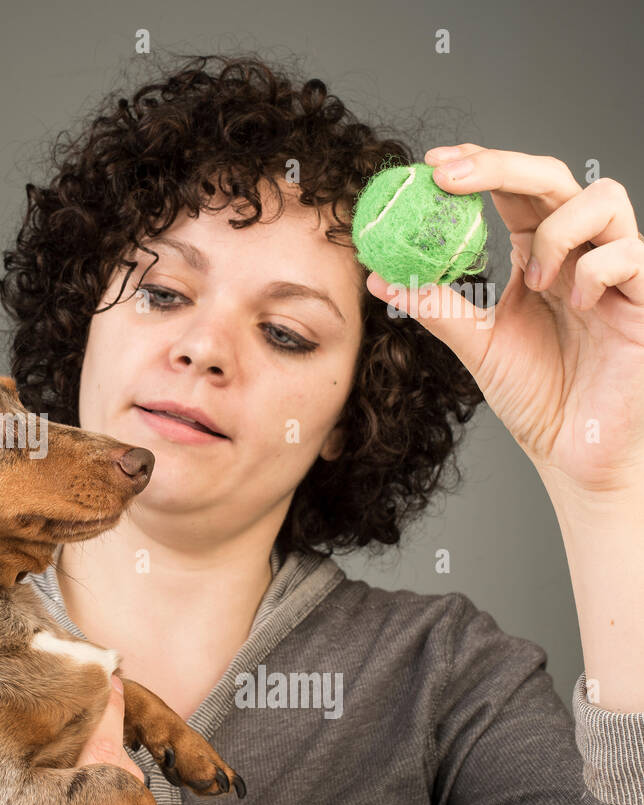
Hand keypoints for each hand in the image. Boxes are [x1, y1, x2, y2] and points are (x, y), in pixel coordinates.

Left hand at [366, 145, 643, 502]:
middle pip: (553, 176)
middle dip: (501, 166)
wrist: (570, 447)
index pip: (515, 189)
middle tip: (450, 177)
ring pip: (603, 199)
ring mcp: (616, 271)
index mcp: (539, 254)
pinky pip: (629, 255)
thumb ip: (434, 305)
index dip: (480, 165)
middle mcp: (580, 251)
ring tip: (535, 281)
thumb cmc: (533, 392)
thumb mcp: (474, 342)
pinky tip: (574, 307)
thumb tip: (379, 276)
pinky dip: (593, 272)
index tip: (432, 164)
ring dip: (557, 230)